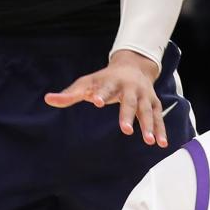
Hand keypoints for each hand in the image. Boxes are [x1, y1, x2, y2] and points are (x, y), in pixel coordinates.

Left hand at [44, 50, 167, 146]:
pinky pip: (158, 117)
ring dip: (149, 125)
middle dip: (128, 115)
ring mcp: (144, 95)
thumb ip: (70, 94)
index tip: (95, 101)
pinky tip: (161, 144)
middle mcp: (130, 88)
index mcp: (112, 81)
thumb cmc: (104, 79)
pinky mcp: (153, 103)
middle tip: (126, 130)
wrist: (133, 65)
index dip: (100, 94)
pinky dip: (161, 130)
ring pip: (147, 111)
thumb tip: (48, 99)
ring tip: (150, 141)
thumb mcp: (87, 83)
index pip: (105, 87)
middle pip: (130, 102)